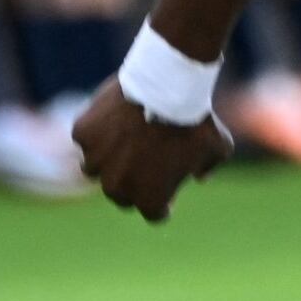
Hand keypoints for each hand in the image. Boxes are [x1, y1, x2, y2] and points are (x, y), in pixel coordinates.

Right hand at [72, 78, 232, 222]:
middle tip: (142, 165)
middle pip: (121, 195)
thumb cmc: (197, 121)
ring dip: (106, 160)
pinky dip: (95, 131)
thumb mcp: (218, 148)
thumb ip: (207, 167)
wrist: (169, 87)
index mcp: (150, 199)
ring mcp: (95, 160)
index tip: (167, 193)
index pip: (154, 213)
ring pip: (94, 168)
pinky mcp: (83, 134)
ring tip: (121, 142)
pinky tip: (111, 118)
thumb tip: (199, 178)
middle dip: (131, 184)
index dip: (162, 204)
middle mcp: (118, 187)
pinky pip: (86, 137)